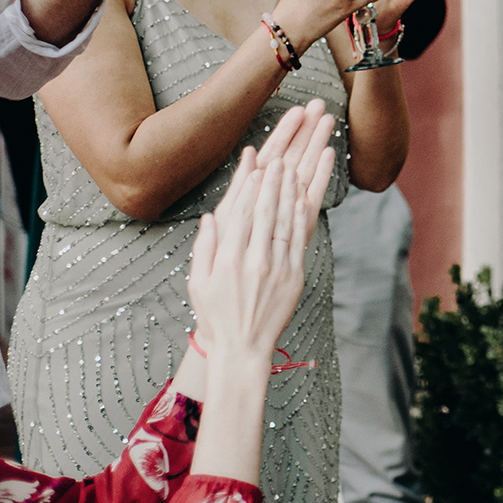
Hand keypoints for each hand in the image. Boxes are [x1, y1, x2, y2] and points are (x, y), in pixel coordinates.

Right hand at [187, 102, 335, 364]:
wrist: (243, 347)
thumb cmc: (215, 313)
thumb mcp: (198, 281)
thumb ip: (205, 248)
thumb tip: (210, 217)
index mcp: (226, 260)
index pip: (240, 215)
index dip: (250, 188)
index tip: (256, 165)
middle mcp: (252, 261)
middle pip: (265, 212)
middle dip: (273, 181)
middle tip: (280, 155)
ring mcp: (276, 268)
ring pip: (284, 222)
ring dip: (289, 192)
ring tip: (294, 166)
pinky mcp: (294, 276)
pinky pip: (299, 241)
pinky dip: (301, 217)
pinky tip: (304, 197)